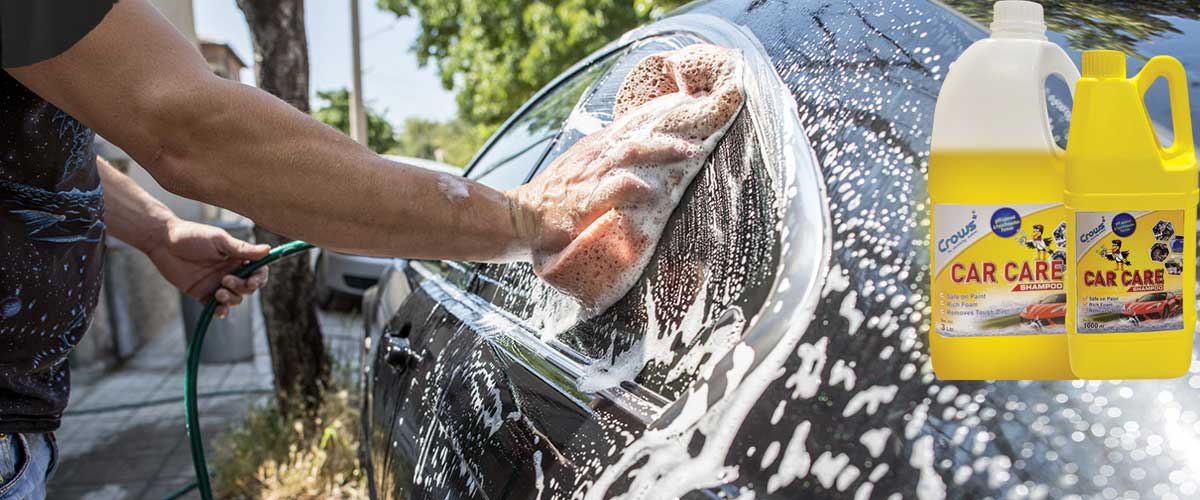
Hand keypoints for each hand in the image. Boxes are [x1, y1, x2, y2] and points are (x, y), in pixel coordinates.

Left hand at [146, 219, 270, 317]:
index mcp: (237, 258)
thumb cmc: (192, 235)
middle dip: (242, 287)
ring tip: (218, 292)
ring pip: (235, 299)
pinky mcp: (203, 294)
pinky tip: (219, 310)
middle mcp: (230, 271)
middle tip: (226, 280)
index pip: (258, 271)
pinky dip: (221, 311)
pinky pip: (217, 307)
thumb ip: (242, 249)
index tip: (253, 281)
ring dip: (231, 299)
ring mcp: (217, 284)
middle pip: (248, 288)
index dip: (260, 278)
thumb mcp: (219, 240)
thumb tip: (268, 249)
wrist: (163, 242)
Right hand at [511, 44, 743, 310]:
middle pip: (637, 133)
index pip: (632, 122)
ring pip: (630, 153)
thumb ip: (607, 161)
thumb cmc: (553, 199)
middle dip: (670, 128)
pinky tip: (655, 190)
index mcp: (595, 147)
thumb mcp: (580, 170)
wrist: (519, 216)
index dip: (662, 113)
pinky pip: (614, 188)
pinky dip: (636, 186)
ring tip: (689, 151)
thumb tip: (640, 157)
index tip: (691, 106)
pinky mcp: (584, 201)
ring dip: (661, 149)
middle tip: (701, 126)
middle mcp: (595, 156)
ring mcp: (589, 177)